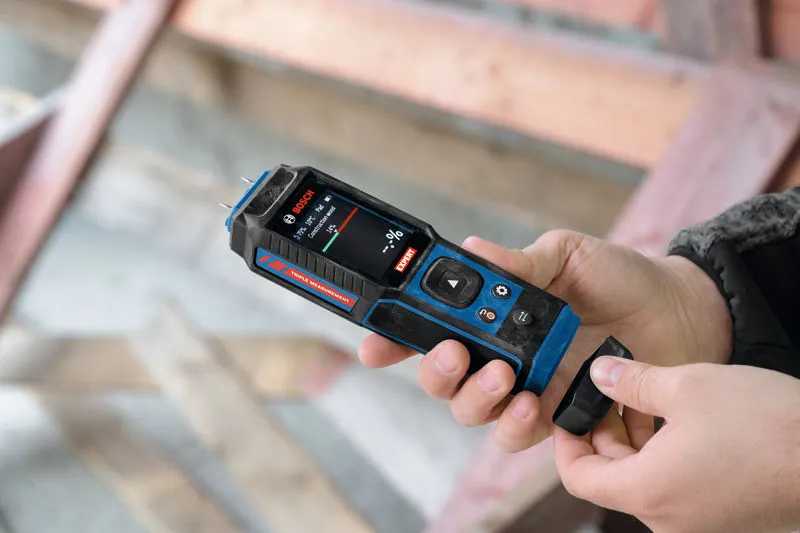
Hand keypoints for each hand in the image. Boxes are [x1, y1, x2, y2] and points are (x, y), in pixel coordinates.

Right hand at [358, 231, 732, 451]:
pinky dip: (517, 425)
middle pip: (441, 379)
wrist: (680, 312)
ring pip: (472, 413)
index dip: (395, 338)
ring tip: (505, 378)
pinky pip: (519, 436)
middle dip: (436, 371)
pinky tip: (538, 403)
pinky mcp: (558, 417)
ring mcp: (526, 388)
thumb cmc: (621, 278)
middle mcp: (500, 353)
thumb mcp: (569, 256)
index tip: (375, 343)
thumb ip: (523, 261)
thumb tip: (474, 250)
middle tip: (457, 353)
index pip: (432, 328)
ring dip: (475, 400)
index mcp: (493, 314)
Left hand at [555, 358, 799, 532]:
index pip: (577, 478)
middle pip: (609, 479)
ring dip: (634, 444)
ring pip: (643, 483)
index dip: (565, 442)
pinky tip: (678, 423)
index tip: (570, 411)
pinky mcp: (723, 519)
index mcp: (648, 492)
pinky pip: (675, 490)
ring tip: (644, 399)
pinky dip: (663, 459)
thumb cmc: (767, 424)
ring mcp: (698, 525)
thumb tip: (598, 373)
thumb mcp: (689, 386)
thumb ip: (632, 381)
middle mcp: (667, 520)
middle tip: (608, 395)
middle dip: (602, 435)